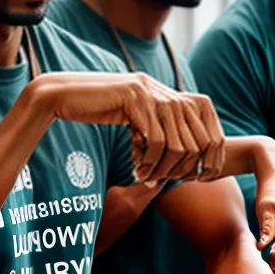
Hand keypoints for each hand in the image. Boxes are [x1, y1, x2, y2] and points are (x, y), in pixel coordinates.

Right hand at [32, 72, 224, 182]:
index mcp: (171, 95)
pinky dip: (149, 162)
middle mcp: (167, 92)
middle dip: (186, 168)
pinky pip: (156, 141)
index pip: (210, 128)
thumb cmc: (97, 110)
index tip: (194, 178)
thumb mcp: (134, 119)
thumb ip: (156, 129)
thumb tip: (181, 159)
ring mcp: (152, 93)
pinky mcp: (136, 100)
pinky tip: (136, 169)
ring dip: (164, 169)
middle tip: (165, 181)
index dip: (208, 157)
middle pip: (199, 140)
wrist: (64, 95)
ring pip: (178, 144)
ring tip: (147, 177)